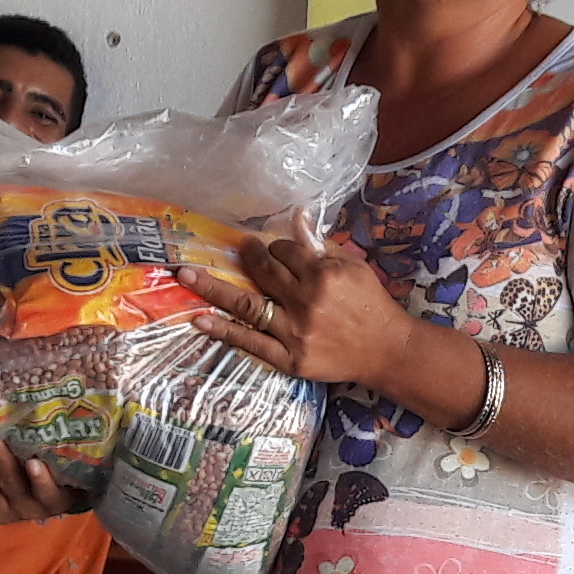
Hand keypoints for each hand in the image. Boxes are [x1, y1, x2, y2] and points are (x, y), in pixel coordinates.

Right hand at [0, 434, 85, 523]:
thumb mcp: (2, 457)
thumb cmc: (28, 463)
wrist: (76, 483)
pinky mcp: (55, 504)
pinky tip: (34, 462)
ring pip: (12, 486)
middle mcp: (1, 506)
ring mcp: (28, 507)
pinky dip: (40, 478)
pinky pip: (47, 493)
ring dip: (1, 463)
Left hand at [191, 235, 412, 388]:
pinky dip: (224, 331)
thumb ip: (321, 245)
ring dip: (213, 289)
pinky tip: (201, 320)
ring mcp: (295, 332)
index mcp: (323, 274)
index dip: (277, 247)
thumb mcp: (352, 267)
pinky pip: (251, 343)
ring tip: (185, 275)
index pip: (286, 252)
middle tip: (233, 249)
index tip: (275, 250)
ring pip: (247, 305)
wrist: (387, 350)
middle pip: (263, 273)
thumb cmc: (371, 305)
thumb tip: (298, 215)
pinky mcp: (290, 358)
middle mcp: (306, 301)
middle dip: (245, 257)